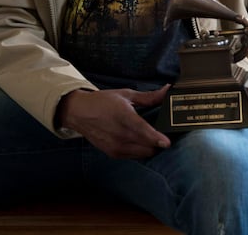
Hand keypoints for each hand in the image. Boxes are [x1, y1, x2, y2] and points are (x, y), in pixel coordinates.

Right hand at [56, 86, 171, 158]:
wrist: (80, 113)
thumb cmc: (103, 101)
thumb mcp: (126, 95)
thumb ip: (149, 97)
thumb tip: (167, 90)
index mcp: (124, 116)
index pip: (143, 131)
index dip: (157, 138)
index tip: (167, 142)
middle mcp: (120, 135)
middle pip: (147, 146)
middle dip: (158, 142)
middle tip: (162, 133)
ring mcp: (116, 146)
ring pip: (142, 154)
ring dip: (150, 147)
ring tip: (150, 136)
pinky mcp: (113, 153)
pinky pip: (134, 156)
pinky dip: (140, 150)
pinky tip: (138, 140)